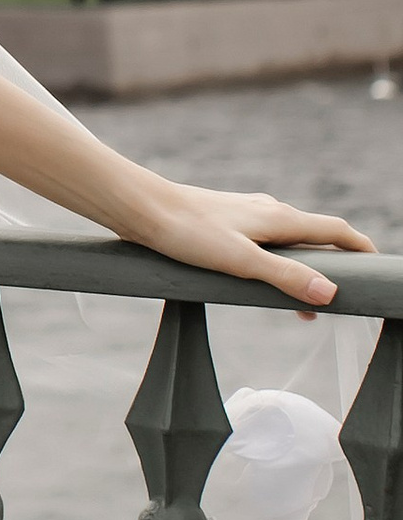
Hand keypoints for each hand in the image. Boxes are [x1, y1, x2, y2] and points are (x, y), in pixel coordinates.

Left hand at [117, 166, 372, 312]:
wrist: (141, 208)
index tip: (377, 269)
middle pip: (315, 238)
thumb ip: (284, 276)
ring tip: (304, 311)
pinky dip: (278, 265)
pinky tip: (263, 284)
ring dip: (303, 271)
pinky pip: (266, 243)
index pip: (335, 231)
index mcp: (279, 218)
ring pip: (289, 242)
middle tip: (341, 302)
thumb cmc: (187, 232)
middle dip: (334, 267)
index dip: (361, 249)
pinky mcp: (226, 222)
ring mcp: (247, 215)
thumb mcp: (240, 261)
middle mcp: (268, 211)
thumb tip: (329, 293)